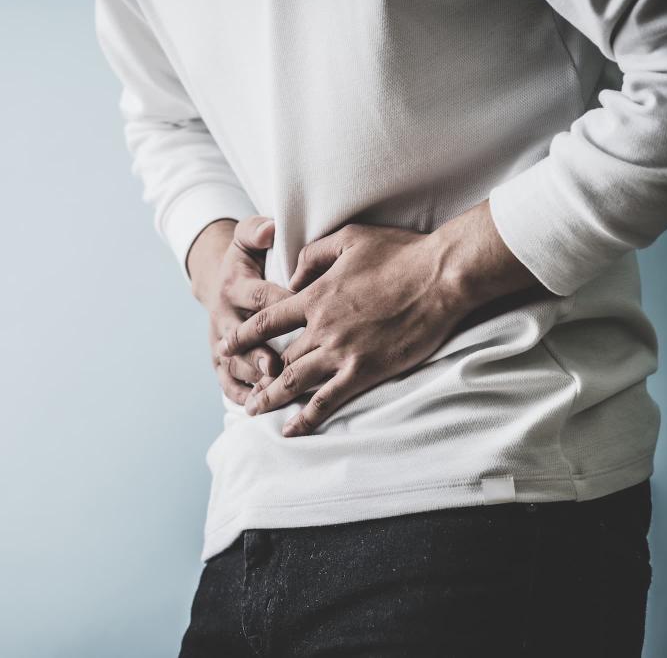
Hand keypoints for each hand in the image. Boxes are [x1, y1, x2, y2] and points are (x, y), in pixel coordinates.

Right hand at [188, 216, 293, 404]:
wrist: (219, 279)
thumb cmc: (249, 258)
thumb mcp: (248, 238)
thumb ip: (257, 231)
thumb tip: (269, 229)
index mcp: (234, 285)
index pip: (258, 295)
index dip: (279, 303)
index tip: (302, 312)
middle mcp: (224, 314)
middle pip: (241, 336)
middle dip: (257, 351)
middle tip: (274, 365)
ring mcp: (220, 339)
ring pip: (233, 362)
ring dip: (250, 377)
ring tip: (269, 391)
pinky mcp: (219, 358)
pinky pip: (226, 380)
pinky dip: (239, 394)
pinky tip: (255, 405)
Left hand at [218, 200, 540, 435]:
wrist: (440, 276)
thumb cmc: (400, 252)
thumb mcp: (349, 238)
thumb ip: (313, 255)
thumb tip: (293, 274)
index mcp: (314, 296)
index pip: (267, 321)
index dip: (243, 336)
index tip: (226, 347)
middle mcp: (321, 327)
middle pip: (278, 357)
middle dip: (256, 376)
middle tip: (241, 390)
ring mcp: (341, 351)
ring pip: (295, 381)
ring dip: (271, 398)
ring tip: (254, 411)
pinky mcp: (365, 370)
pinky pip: (328, 399)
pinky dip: (308, 416)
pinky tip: (293, 429)